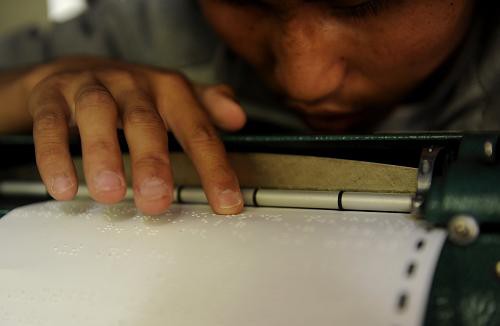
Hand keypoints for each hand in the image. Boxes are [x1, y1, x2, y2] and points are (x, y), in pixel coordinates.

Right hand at [26, 57, 245, 214]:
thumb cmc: (134, 95)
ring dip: (102, 154)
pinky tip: (64, 188)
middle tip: (156, 200)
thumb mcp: (175, 99)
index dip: (214, 168)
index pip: (197, 130)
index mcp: (169, 90)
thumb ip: (208, 108)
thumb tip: (239, 118)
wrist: (76, 70)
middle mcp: (133, 85)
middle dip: (152, 162)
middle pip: (146, 122)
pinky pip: (51, 125)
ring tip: (109, 194)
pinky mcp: (53, 96)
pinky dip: (54, 156)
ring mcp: (91, 87)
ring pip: (98, 115)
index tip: (226, 205)